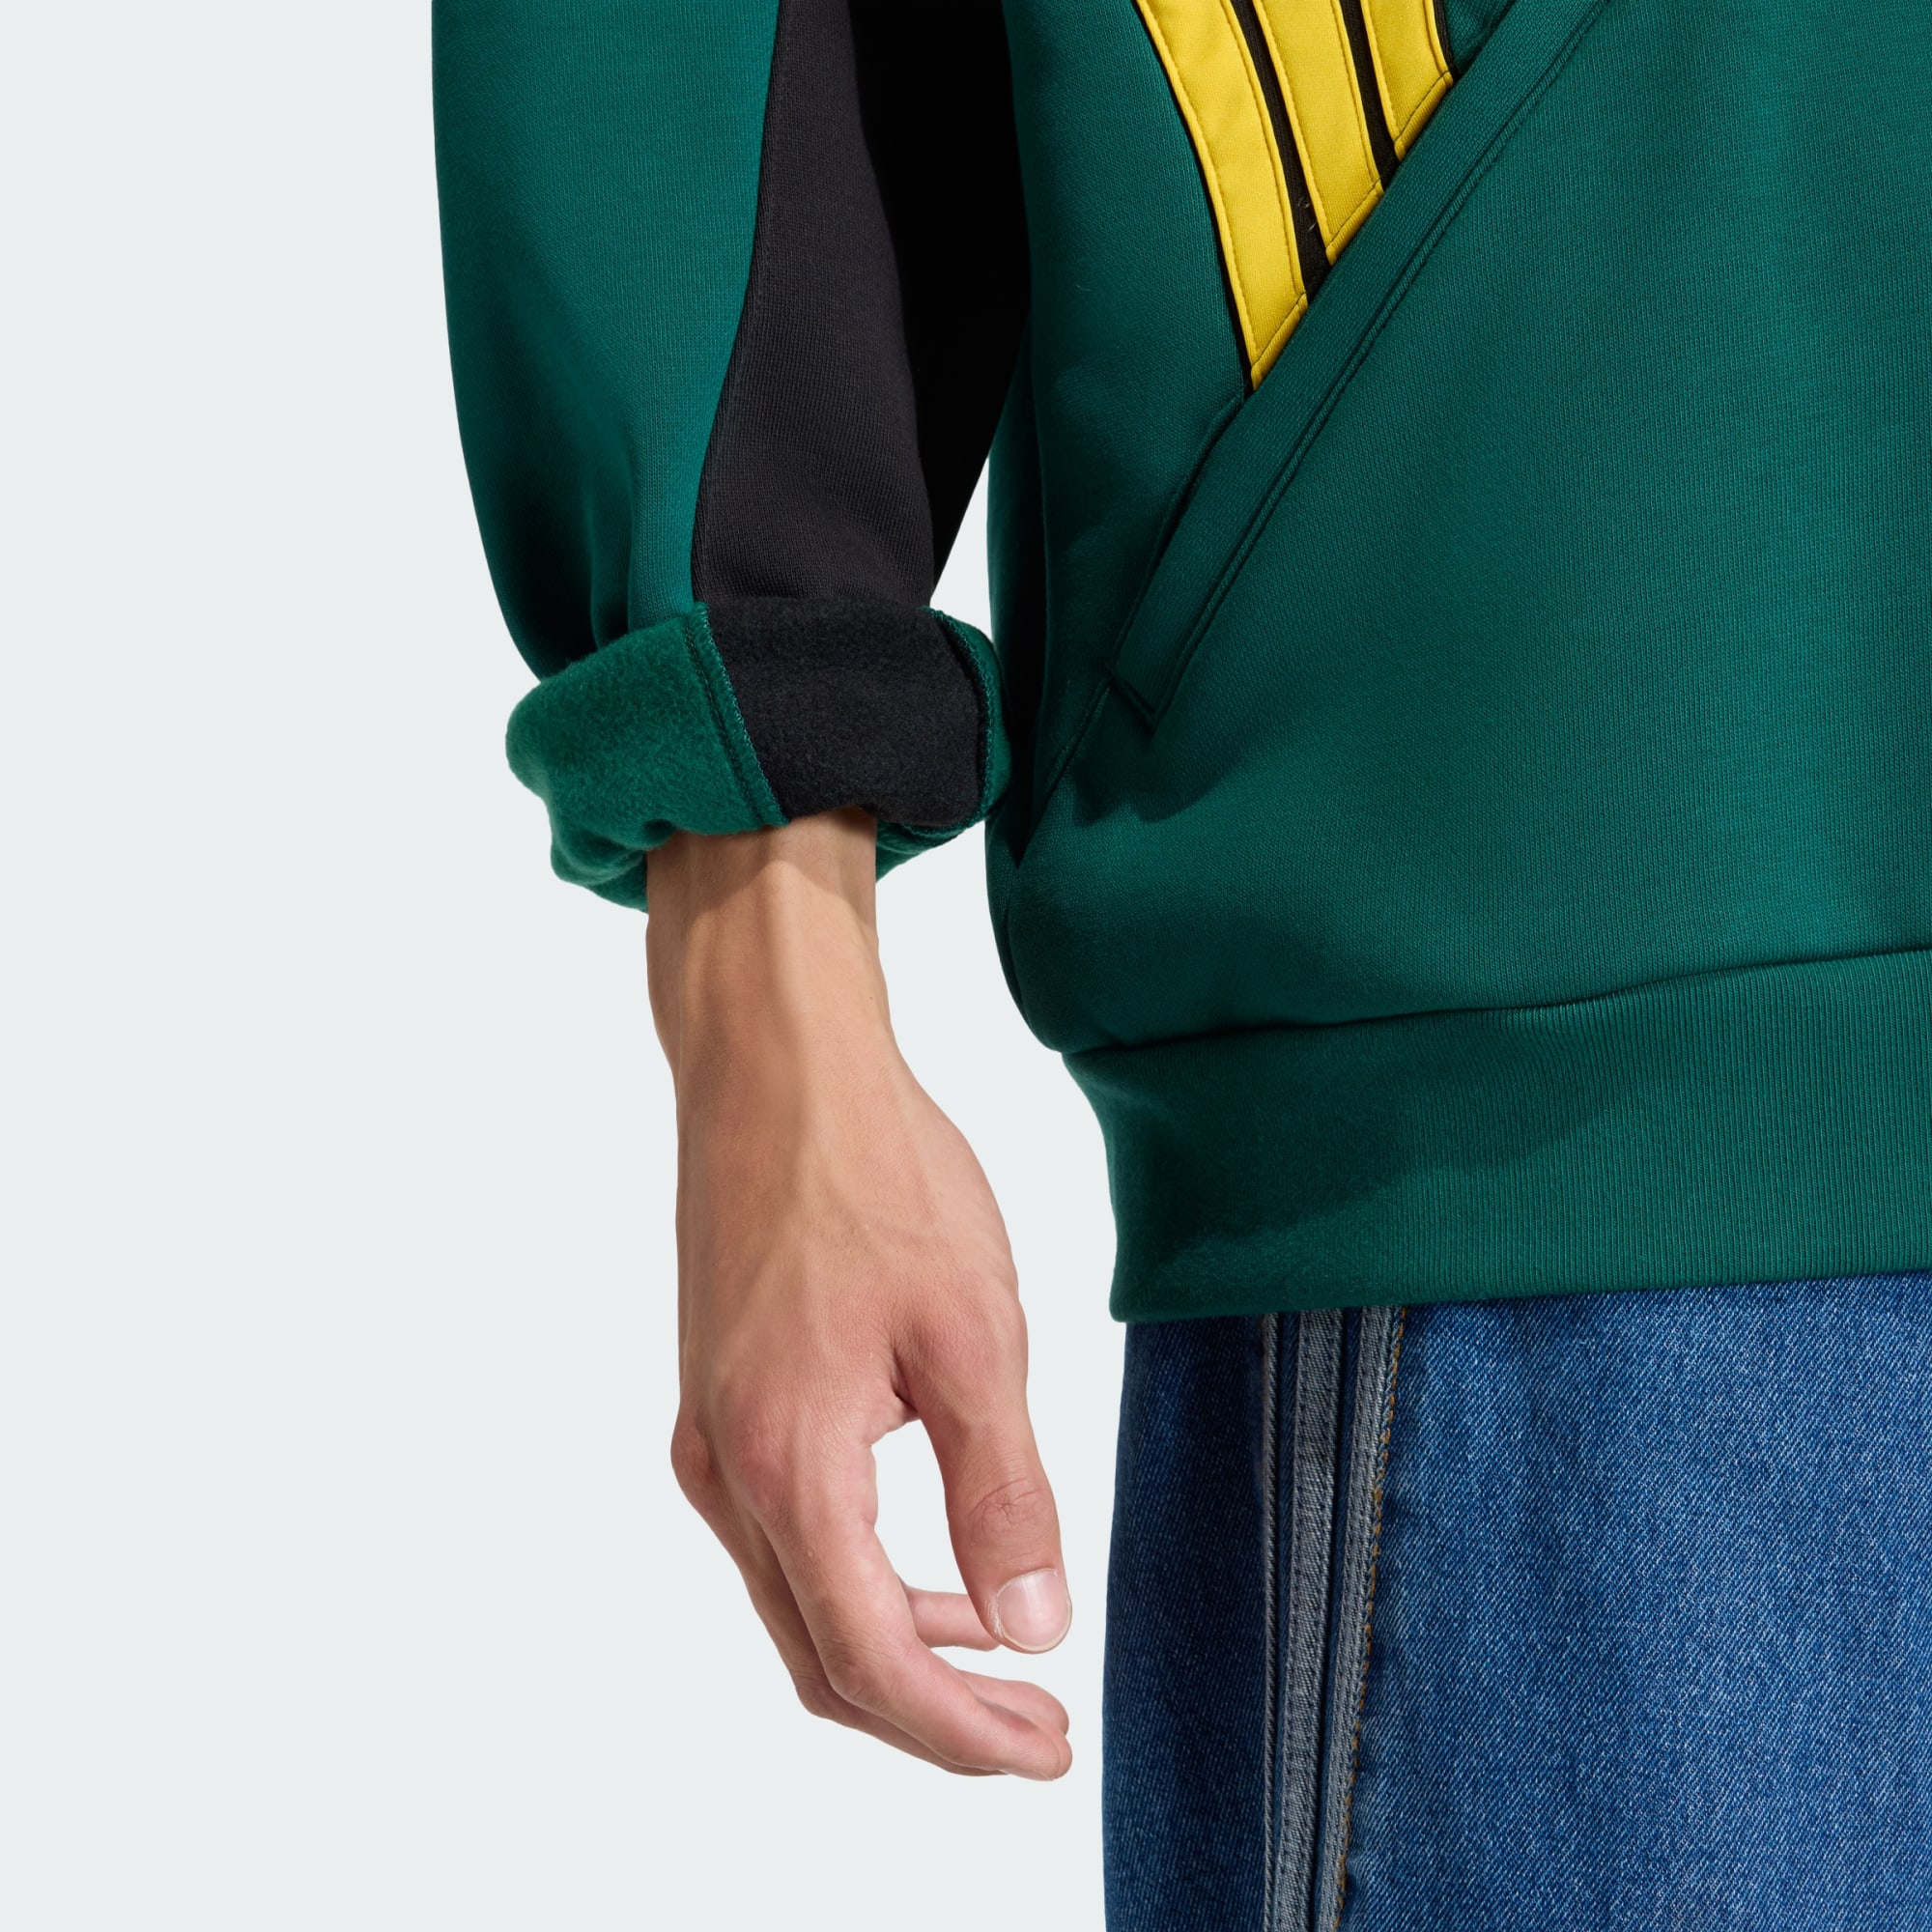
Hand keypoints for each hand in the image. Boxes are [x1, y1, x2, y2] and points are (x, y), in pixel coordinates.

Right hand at [646, 812, 1072, 1778]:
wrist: (774, 1068)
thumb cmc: (874, 1176)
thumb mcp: (973, 1334)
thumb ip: (1001, 1489)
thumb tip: (1030, 1624)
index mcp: (790, 1464)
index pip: (869, 1661)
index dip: (961, 1731)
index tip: (1045, 1749)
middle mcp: (729, 1470)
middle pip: (822, 1654)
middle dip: (932, 1713)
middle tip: (1035, 1726)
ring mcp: (712, 1436)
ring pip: (800, 1597)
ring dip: (897, 1646)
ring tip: (1002, 1650)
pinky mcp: (720, 1399)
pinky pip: (786, 1533)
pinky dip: (861, 1576)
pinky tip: (933, 1556)